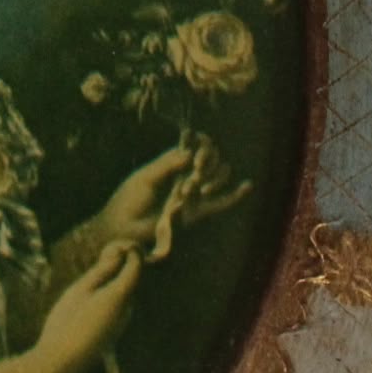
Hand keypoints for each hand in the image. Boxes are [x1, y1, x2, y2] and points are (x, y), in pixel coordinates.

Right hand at [32, 243, 139, 372]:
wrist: (61, 361)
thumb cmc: (67, 322)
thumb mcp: (81, 289)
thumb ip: (102, 271)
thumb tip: (119, 254)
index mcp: (121, 295)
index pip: (136, 265)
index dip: (130, 250)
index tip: (114, 245)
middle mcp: (128, 309)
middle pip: (132, 279)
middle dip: (122, 264)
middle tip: (102, 255)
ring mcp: (123, 323)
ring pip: (125, 293)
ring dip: (115, 280)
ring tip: (94, 275)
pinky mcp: (114, 332)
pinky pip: (119, 306)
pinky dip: (110, 295)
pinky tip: (90, 298)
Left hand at [90, 135, 253, 263]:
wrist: (124, 229)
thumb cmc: (129, 199)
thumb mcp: (146, 178)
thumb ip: (167, 165)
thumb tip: (191, 153)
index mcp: (173, 161)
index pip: (197, 144)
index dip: (203, 145)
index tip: (196, 155)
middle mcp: (186, 174)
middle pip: (213, 158)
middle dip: (210, 164)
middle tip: (195, 176)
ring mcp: (194, 192)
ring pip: (219, 177)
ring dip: (215, 180)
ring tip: (199, 191)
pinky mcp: (198, 212)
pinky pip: (222, 203)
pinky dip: (235, 195)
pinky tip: (247, 185)